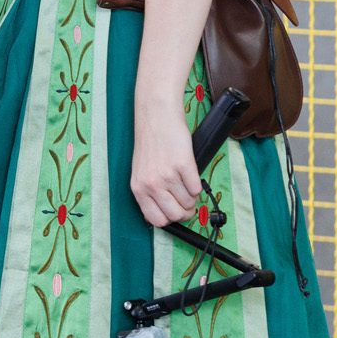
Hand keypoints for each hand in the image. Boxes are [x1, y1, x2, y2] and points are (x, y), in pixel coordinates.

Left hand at [130, 97, 200, 227]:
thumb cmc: (151, 143)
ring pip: (189, 203)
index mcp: (138, 189)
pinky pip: (197, 188)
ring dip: (192, 196)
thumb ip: (149, 192)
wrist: (156, 116)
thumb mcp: (141, 171)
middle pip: (175, 215)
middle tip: (187, 201)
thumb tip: (167, 212)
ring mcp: (167, 175)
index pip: (156, 220)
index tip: (175, 211)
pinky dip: (197, 184)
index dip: (170, 219)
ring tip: (186, 182)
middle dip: (185, 211)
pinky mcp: (183, 165)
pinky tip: (191, 174)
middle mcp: (151, 185)